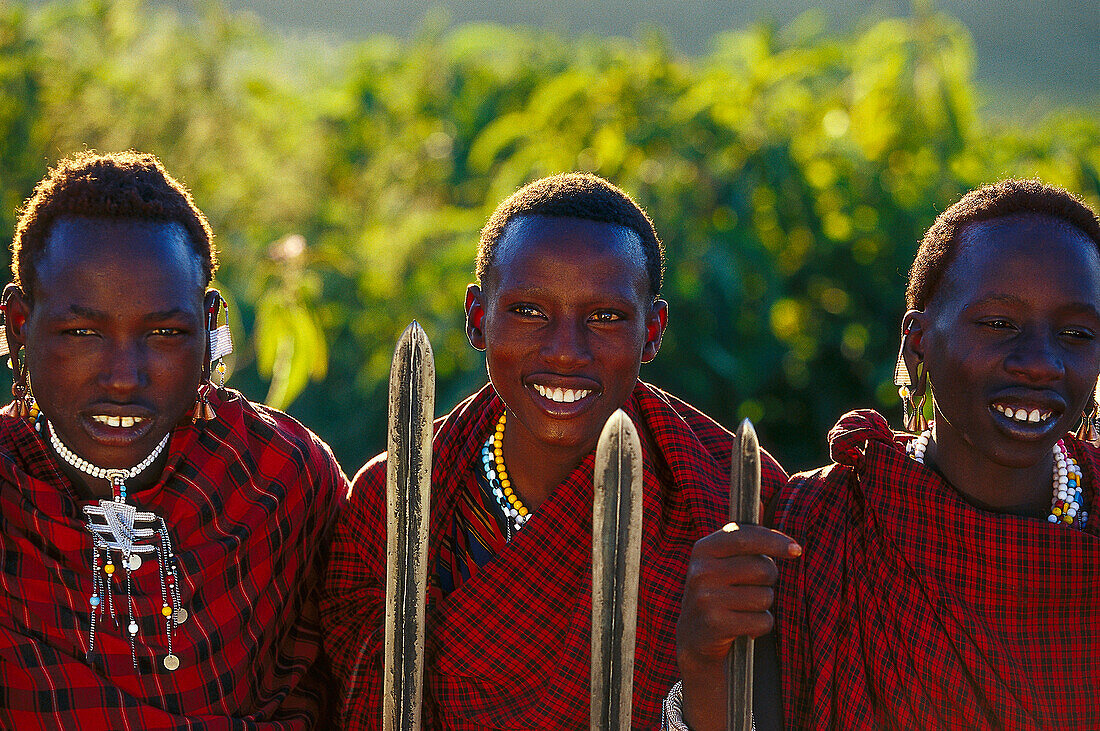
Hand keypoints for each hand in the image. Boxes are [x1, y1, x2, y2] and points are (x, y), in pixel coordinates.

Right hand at [676, 523, 800, 730]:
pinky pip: (762, 621)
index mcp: (703, 550)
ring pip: (765, 596)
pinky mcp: (716, 624)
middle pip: (762, 568)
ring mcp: (706, 598)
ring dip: (764, 605)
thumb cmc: (719, 592)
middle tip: (756, 587)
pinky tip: (746, 627)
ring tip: (746, 608)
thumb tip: (776, 524)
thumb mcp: (720, 562)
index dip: (774, 541)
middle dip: (769, 579)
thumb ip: (744, 542)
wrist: (693, 637)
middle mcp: (702, 571)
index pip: (744, 536)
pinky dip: (761, 626)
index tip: (796, 550)